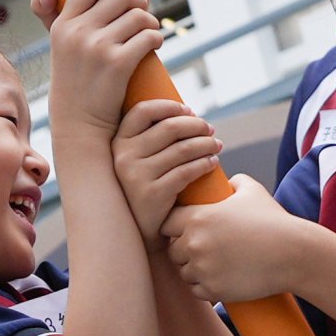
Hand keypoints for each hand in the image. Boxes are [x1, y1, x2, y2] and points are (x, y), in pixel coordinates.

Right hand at [47, 0, 164, 134]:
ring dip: (149, 21)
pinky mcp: (118, 64)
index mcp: (63, 25)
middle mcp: (78, 32)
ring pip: (138, 14)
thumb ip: (51, 15)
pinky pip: (148, 35)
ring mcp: (98, 48)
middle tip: (140, 16)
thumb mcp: (57, 46)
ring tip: (147, 32)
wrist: (79, 123)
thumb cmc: (72, 81)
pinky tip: (152, 46)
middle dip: (136, 2)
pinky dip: (156, 39)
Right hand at [113, 103, 226, 239]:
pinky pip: (186, 172)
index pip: (143, 111)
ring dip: (206, 144)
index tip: (190, 111)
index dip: (169, 107)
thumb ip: (150, 138)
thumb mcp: (137, 160)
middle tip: (210, 129)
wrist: (138, 229)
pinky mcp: (152, 194)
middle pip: (169, 128)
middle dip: (196, 125)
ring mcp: (136, 176)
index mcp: (119, 142)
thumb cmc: (145, 186)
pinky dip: (204, 164)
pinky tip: (213, 162)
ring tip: (216, 145)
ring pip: (182, 149)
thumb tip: (186, 113)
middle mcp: (124, 157)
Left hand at [162, 183, 321, 305]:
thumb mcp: (252, 191)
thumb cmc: (273, 220)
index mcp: (198, 218)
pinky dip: (205, 287)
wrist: (293, 253)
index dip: (173, 227)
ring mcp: (202, 269)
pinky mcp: (213, 290)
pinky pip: (196, 290)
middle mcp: (194, 243)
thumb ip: (233, 182)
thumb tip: (225, 181)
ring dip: (193, 270)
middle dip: (183, 250)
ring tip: (211, 265)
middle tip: (201, 249)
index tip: (184, 230)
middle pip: (172, 250)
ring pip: (183, 272)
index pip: (165, 224)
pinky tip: (218, 279)